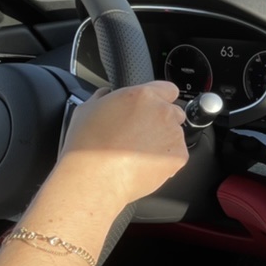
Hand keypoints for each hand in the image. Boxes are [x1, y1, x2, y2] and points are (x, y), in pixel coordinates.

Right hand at [56, 82, 188, 207]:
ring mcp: (173, 135)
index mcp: (143, 96)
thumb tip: (106, 95)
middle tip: (142, 134)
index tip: (153, 108)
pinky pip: (176, 155)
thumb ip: (104, 97)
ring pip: (175, 135)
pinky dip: (165, 160)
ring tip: (138, 153)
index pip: (168, 89)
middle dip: (162, 121)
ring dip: (163, 141)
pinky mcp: (178, 157)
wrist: (93, 176)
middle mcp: (162, 112)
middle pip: (174, 112)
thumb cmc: (87, 145)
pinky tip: (144, 164)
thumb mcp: (87, 109)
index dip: (160, 99)